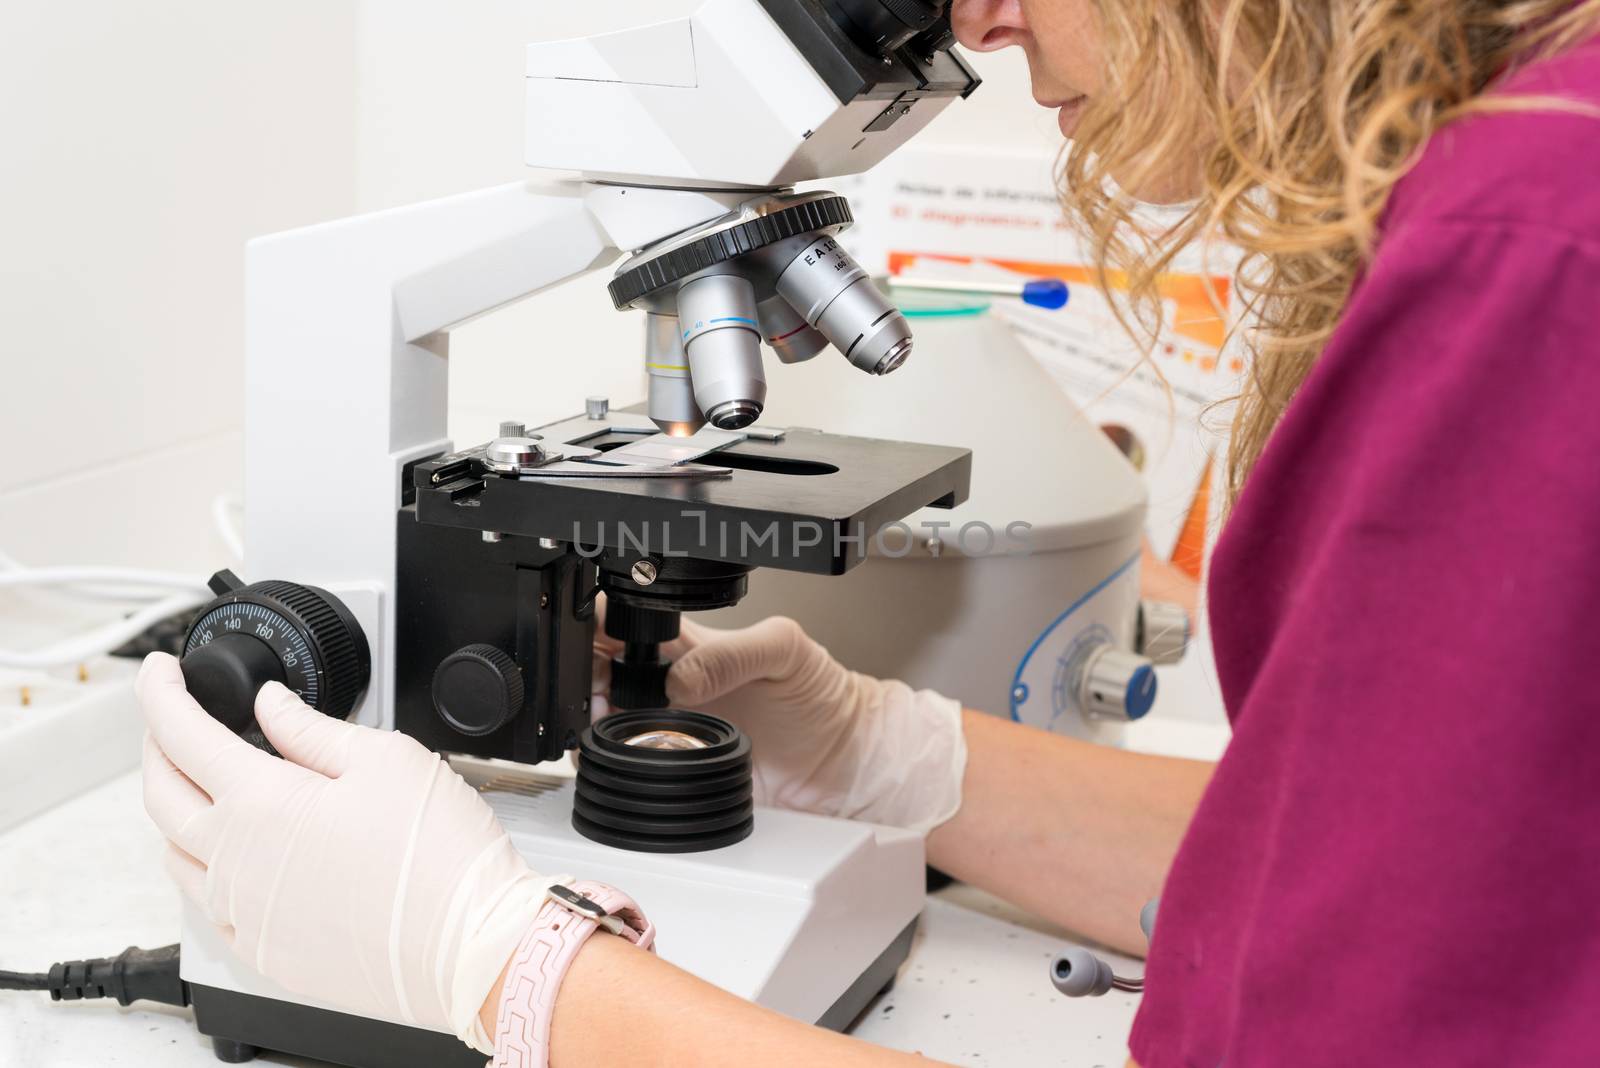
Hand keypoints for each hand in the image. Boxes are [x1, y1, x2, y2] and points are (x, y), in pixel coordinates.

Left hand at [137, 653, 551, 1051]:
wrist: (469, 945)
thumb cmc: (439, 857)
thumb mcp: (387, 759)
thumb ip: (314, 729)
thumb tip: (273, 705)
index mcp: (260, 802)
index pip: (181, 734)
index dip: (161, 693)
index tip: (160, 672)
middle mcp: (234, 860)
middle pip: (159, 792)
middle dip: (156, 745)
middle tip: (172, 719)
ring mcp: (242, 911)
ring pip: (173, 853)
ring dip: (174, 808)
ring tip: (200, 785)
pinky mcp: (262, 950)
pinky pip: (207, 904)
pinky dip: (203, 867)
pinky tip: (234, 855)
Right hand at [593, 609, 965, 833]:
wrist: (838, 758)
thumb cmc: (818, 693)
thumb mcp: (784, 650)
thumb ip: (732, 652)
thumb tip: (679, 677)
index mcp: (688, 643)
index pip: (624, 619)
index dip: (597, 624)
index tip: (593, 639)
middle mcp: (669, 682)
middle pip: (598, 667)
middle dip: (584, 674)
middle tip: (598, 688)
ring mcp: (666, 726)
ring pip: (600, 714)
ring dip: (590, 714)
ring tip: (604, 718)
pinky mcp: (671, 767)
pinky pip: (623, 762)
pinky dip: (606, 757)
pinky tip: (613, 752)